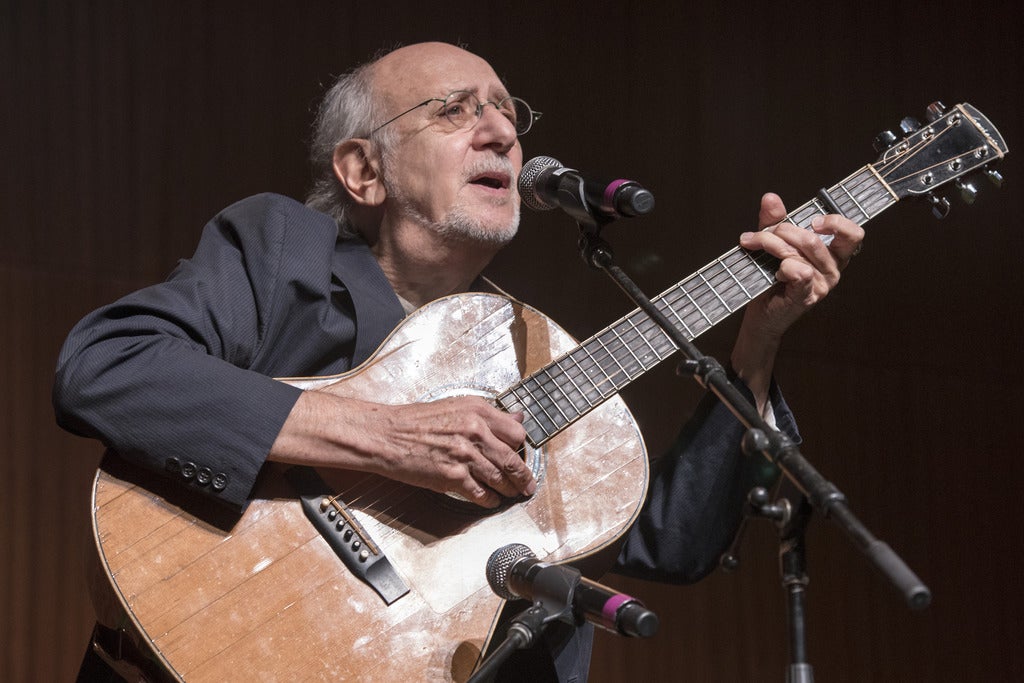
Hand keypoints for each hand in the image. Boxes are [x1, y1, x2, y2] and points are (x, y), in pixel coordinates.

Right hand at [271, 391, 535, 508]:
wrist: (387, 435)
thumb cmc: (417, 421)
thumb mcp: (456, 407)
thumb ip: (488, 415)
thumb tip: (517, 419)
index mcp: (478, 410)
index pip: (516, 433)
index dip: (520, 447)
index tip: (520, 455)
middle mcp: (475, 431)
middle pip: (513, 459)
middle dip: (523, 476)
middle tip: (527, 485)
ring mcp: (465, 455)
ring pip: (500, 479)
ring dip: (509, 490)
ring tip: (512, 495)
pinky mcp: (453, 477)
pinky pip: (481, 494)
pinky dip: (489, 500)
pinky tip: (491, 500)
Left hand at [739, 192, 863, 338]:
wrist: (761, 310)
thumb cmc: (771, 275)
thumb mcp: (774, 241)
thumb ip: (775, 219)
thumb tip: (770, 197)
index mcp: (833, 253)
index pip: (854, 234)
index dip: (836, 222)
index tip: (813, 221)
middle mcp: (834, 269)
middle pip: (813, 239)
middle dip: (781, 230)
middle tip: (761, 234)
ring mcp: (823, 284)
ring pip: (798, 253)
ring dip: (771, 245)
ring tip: (756, 247)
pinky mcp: (808, 296)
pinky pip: (798, 272)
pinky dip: (781, 267)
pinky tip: (774, 272)